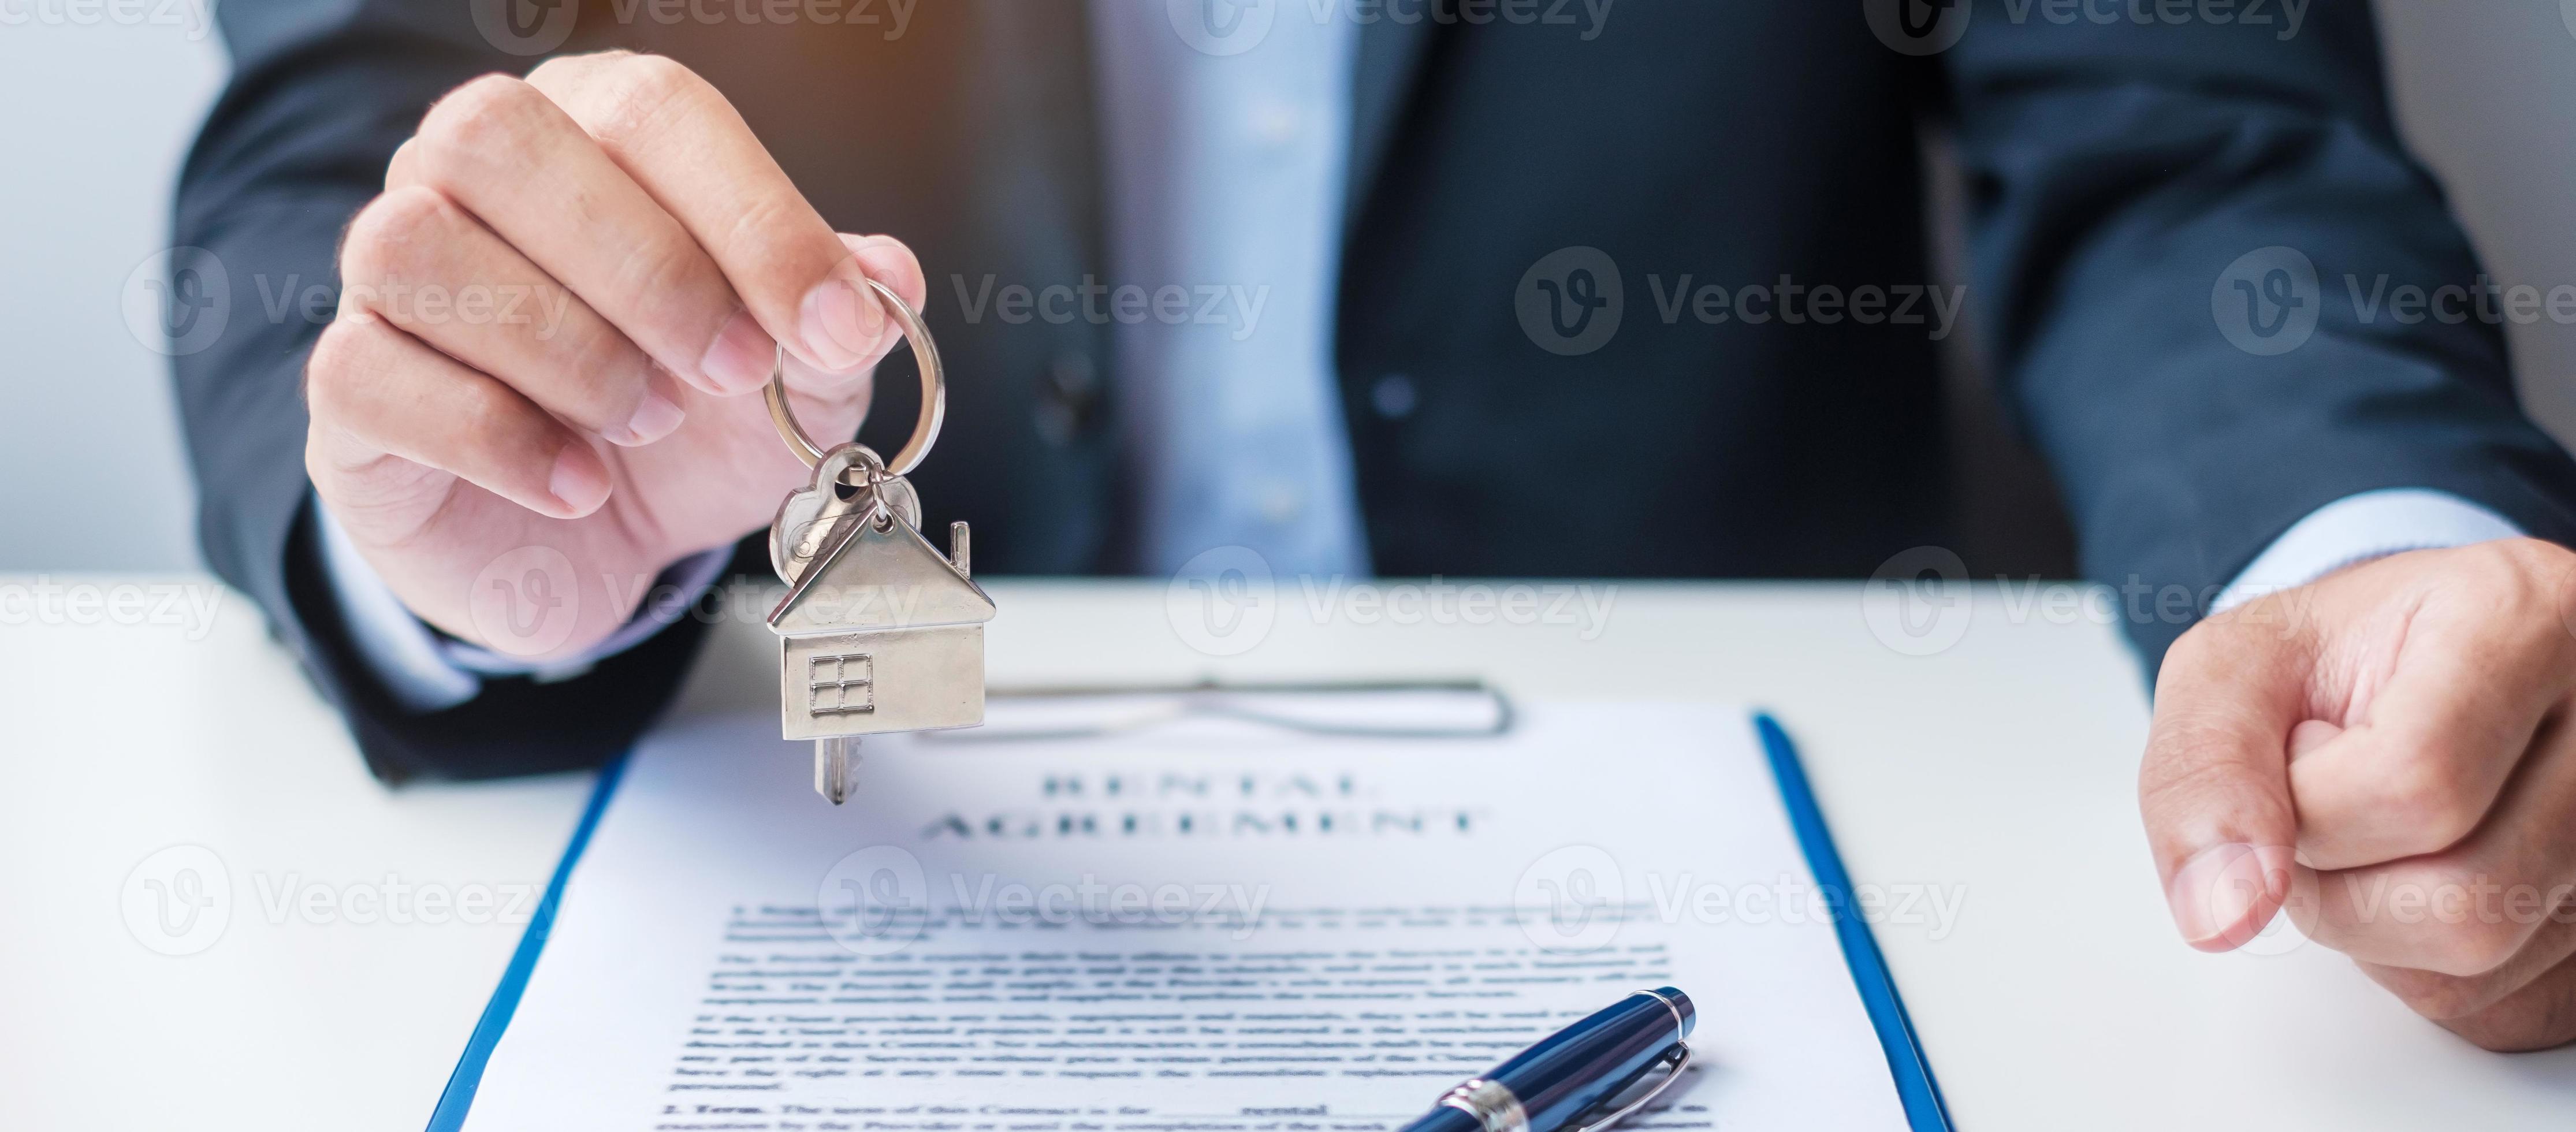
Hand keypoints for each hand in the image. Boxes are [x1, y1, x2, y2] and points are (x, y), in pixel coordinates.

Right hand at [305, 52, 925, 658]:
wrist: (594, 542)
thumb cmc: (687, 426)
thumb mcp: (795, 378)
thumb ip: (840, 318)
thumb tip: (888, 277)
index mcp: (591, 134)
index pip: (652, 109)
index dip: (752, 212)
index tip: (832, 322)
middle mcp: (469, 178)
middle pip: (502, 140)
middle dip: (646, 265)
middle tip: (734, 372)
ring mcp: (387, 277)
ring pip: (417, 246)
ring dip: (564, 348)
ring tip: (647, 424)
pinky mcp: (347, 387)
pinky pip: (369, 371)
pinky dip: (495, 437)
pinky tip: (579, 485)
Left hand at [2142, 538, 2575, 1050]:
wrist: (2408, 670)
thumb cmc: (2333, 661)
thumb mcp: (2234, 668)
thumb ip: (2204, 770)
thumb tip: (2221, 911)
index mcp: (2528, 619)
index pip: (2415, 784)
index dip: (2309, 803)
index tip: (2297, 749)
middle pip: (2459, 898)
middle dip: (2332, 877)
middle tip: (2324, 802)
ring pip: (2475, 961)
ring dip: (2367, 922)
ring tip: (2369, 832)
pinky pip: (2494, 1002)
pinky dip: (2412, 960)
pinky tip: (2416, 872)